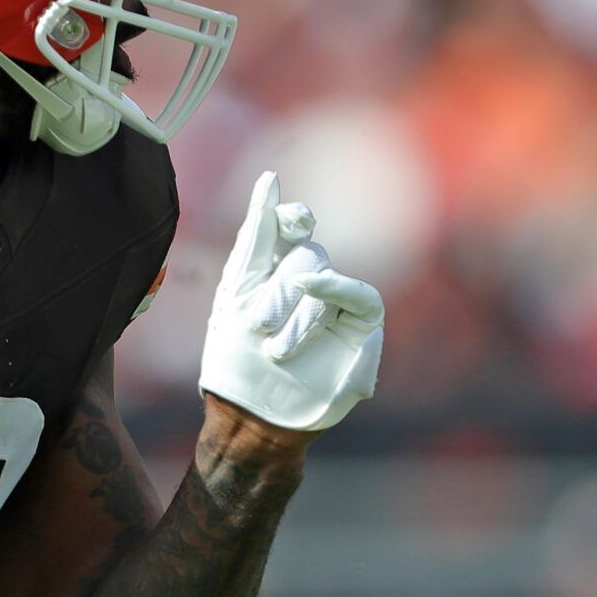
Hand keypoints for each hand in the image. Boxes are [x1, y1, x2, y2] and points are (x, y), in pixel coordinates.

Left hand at [198, 171, 383, 432]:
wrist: (252, 419)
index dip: (289, 214)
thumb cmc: (234, 362)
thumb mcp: (236, 293)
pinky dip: (338, 292)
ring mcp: (335, 305)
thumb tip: (271, 176)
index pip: (291, 224)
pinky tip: (315, 297)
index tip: (284, 209)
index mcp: (273, 270)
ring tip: (276, 351)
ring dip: (296, 314)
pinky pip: (362, 298)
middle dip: (276, 291)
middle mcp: (307, 283)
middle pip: (304, 253)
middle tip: (257, 327)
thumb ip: (256, 237)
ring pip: (325, 277)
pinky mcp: (362, 329)